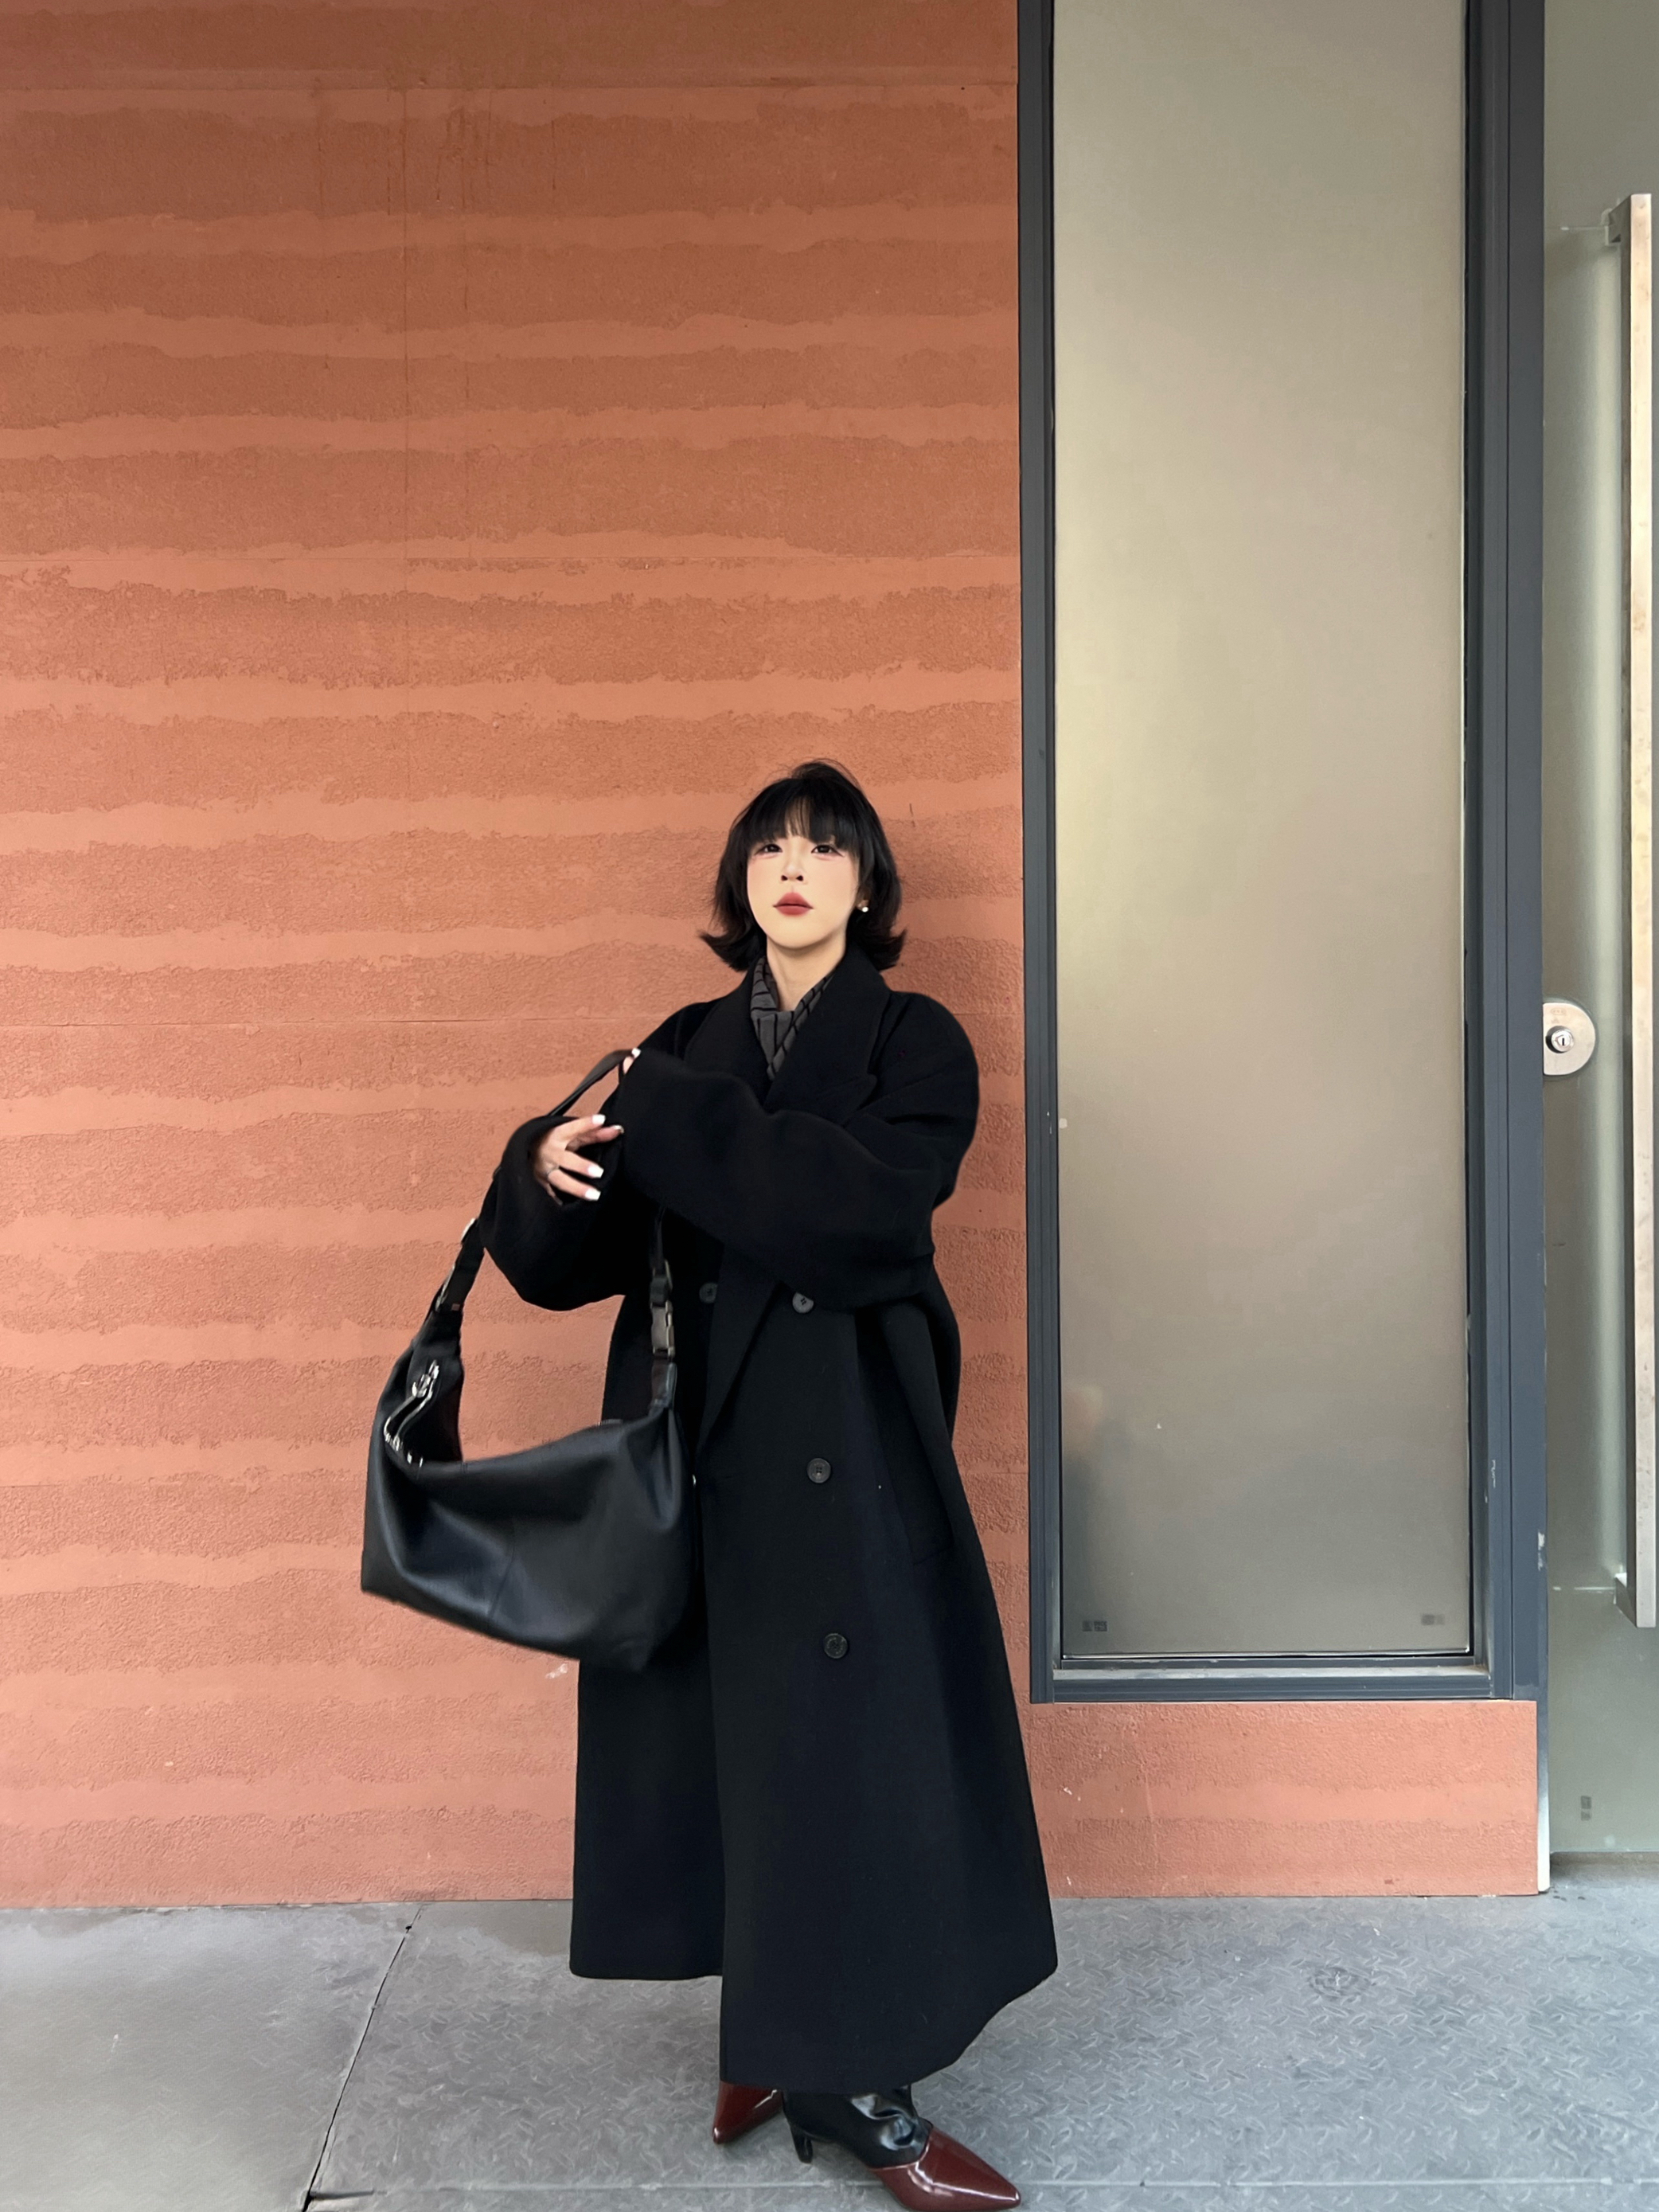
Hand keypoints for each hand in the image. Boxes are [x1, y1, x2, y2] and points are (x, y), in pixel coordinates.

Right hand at [532, 1050, 639, 1200]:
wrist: (526, 1151)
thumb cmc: (554, 1141)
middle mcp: (551, 1153)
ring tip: (594, 1195)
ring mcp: (545, 1169)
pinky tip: (567, 1206)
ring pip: (560, 1180)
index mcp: (557, 1135)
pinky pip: (550, 1193)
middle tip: (599, 1172)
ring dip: (577, 1188)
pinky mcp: (541, 1183)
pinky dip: (558, 1199)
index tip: (601, 1120)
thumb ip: (594, 1133)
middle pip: (566, 1160)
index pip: (573, 1128)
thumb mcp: (571, 1135)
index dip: (586, 1124)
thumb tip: (617, 1130)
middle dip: (581, 1166)